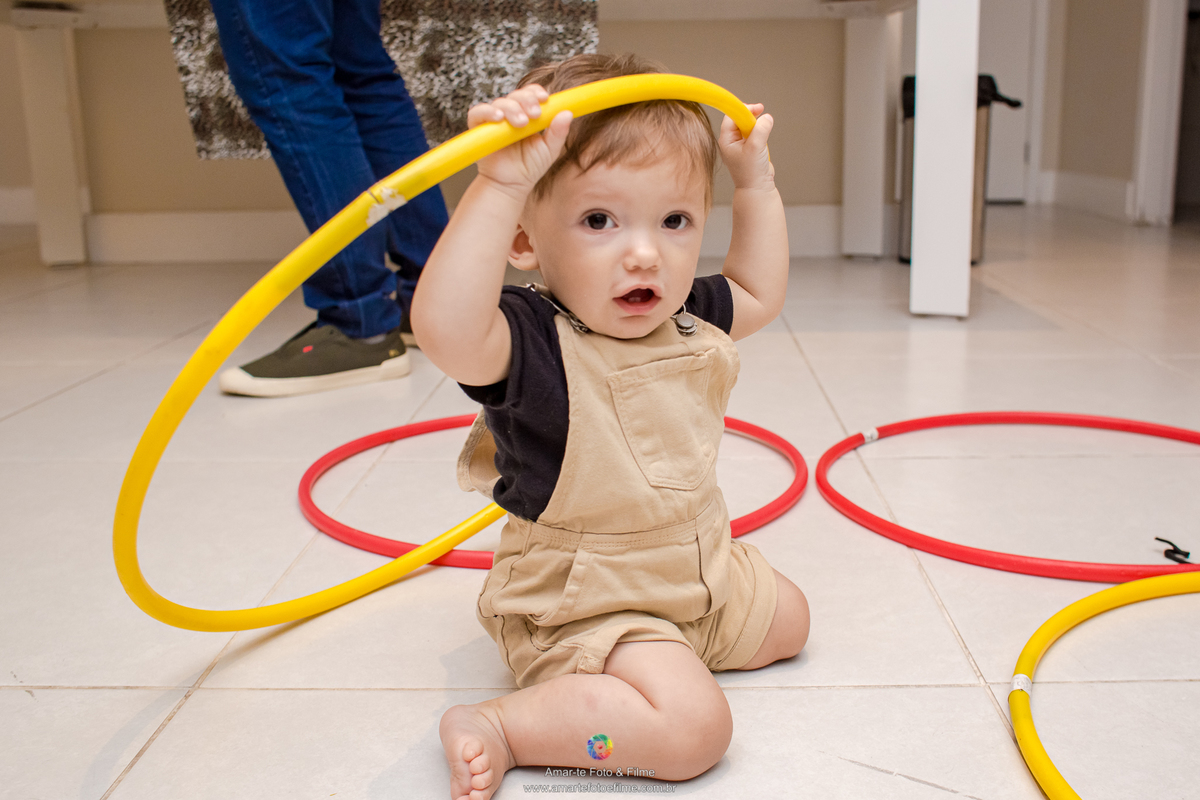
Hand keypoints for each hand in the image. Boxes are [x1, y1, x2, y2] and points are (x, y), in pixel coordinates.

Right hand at [468, 84, 572, 198]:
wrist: (510, 186)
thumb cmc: (529, 167)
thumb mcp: (549, 150)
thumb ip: (558, 133)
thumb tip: (567, 113)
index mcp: (528, 115)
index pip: (531, 94)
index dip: (536, 92)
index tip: (545, 99)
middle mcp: (511, 114)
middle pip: (516, 95)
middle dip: (527, 100)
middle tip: (535, 114)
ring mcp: (494, 120)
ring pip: (500, 102)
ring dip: (512, 109)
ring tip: (520, 123)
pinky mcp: (479, 128)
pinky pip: (478, 112)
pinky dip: (487, 112)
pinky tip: (499, 118)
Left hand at [719, 104, 774, 191]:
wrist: (757, 189)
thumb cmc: (751, 172)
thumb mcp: (756, 147)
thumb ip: (760, 129)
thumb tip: (767, 117)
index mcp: (726, 140)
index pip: (731, 117)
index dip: (744, 109)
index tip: (757, 108)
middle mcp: (730, 141)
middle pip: (739, 119)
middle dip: (752, 116)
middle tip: (762, 113)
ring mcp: (739, 145)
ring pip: (748, 126)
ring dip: (757, 126)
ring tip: (762, 136)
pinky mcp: (748, 148)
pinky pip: (753, 134)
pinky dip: (760, 133)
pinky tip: (763, 142)